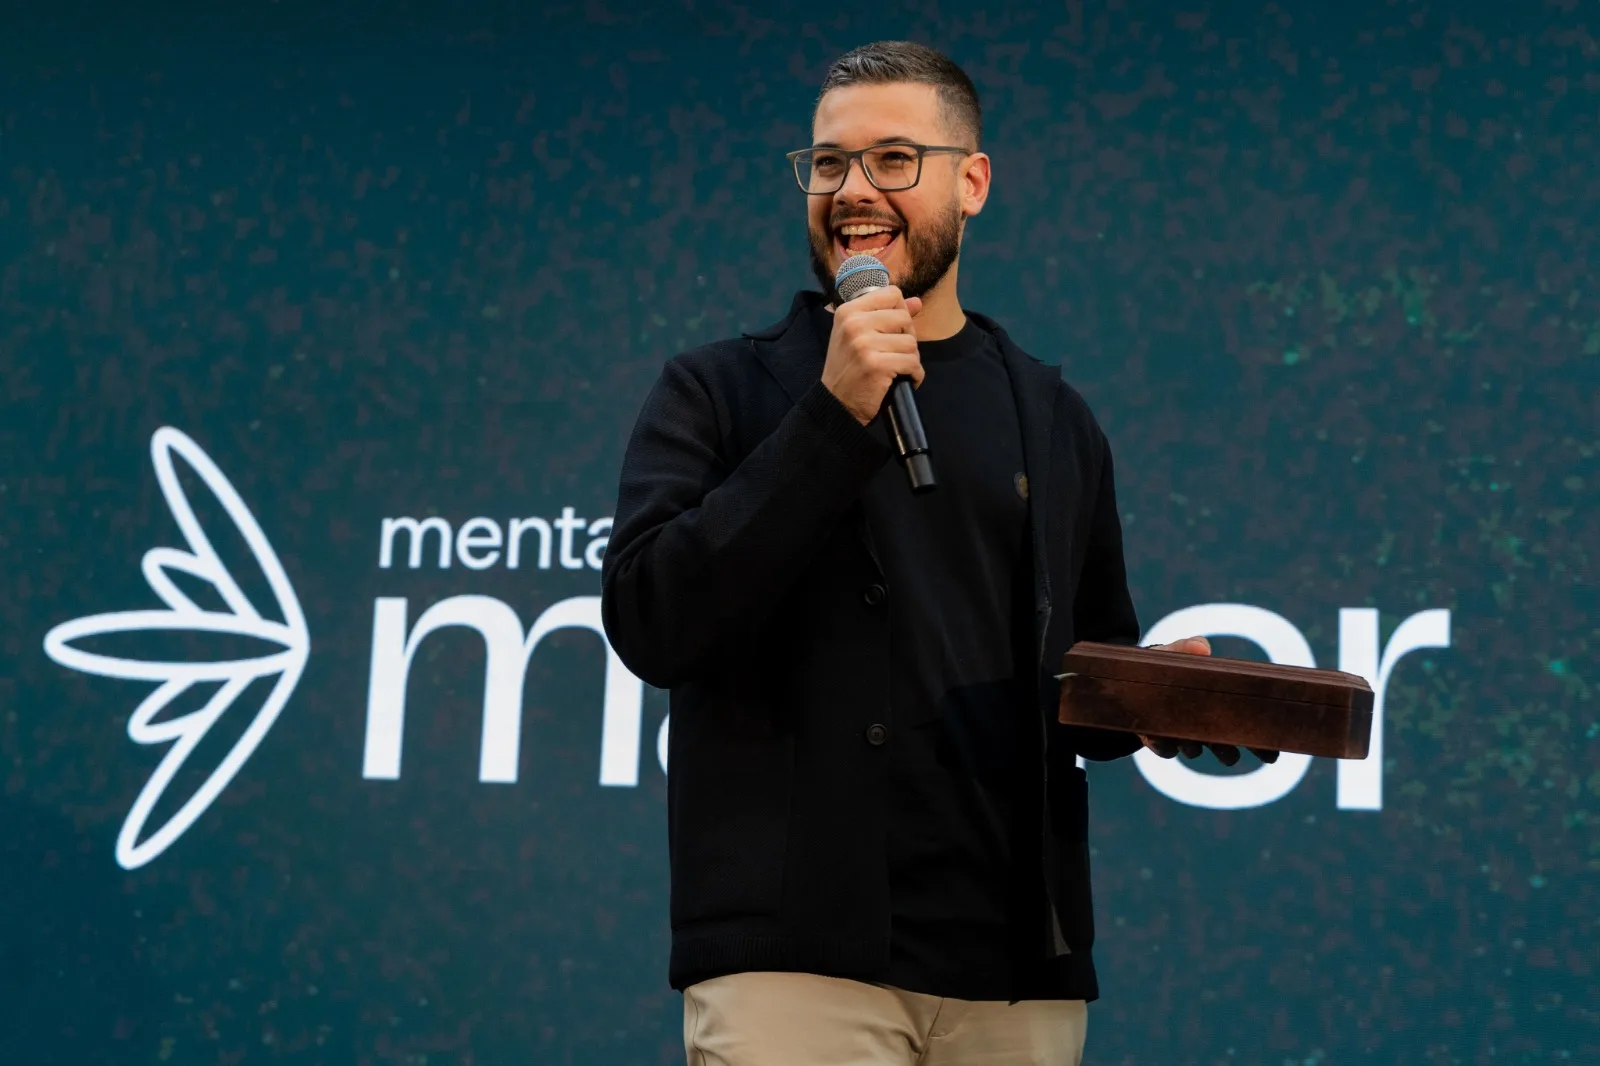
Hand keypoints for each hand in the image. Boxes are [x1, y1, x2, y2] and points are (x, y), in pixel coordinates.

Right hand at [821, 285, 924, 424]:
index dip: (899, 311)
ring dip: (910, 359)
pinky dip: (914, 375)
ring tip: (895, 368)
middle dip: (906, 338)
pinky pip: (913, 363)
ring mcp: (864, 344)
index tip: (892, 330)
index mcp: (848, 311)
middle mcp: (854, 324)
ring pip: (911, 343)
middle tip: (893, 354)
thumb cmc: (849, 368)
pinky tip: (902, 380)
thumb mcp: (859, 335)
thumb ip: (887, 315)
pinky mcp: (877, 365)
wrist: (836, 404)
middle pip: (904, 318)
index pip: (892, 294)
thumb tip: (917, 302)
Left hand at [1137, 636, 1279, 765]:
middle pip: (1226, 752)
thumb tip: (1202, 647)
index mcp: (1222, 710)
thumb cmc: (1170, 664)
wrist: (1134, 674)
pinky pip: (1164, 749)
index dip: (1262, 746)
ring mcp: (1182, 736)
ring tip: (1192, 738)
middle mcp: (1205, 729)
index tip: (1272, 753)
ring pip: (1194, 751)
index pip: (1249, 732)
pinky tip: (1158, 736)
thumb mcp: (1179, 652)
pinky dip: (1162, 744)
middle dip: (1229, 753)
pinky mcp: (1157, 738)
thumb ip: (1189, 646)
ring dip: (1194, 747)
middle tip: (1230, 749)